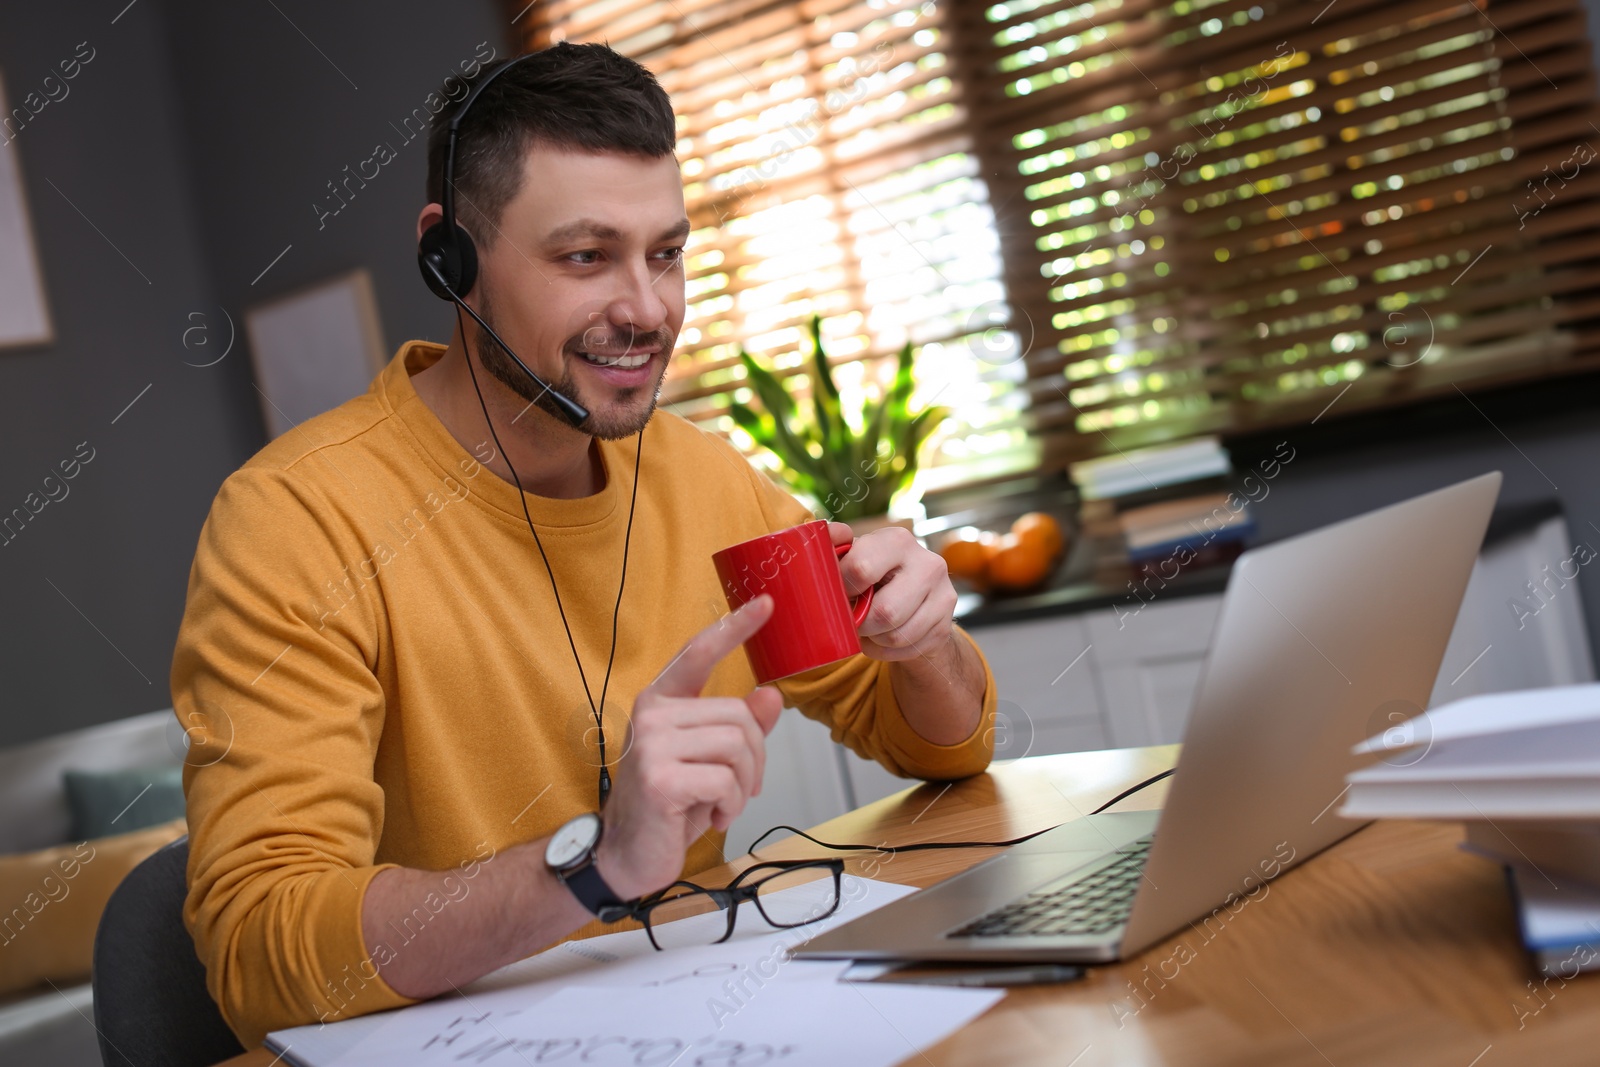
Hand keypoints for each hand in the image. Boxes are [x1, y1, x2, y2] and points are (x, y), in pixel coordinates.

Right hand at [595, 595, 783, 901]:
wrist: (625, 858)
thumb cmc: (667, 808)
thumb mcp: (708, 763)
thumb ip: (738, 729)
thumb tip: (772, 696)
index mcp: (660, 702)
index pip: (699, 653)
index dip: (734, 627)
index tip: (766, 603)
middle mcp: (652, 715)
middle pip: (738, 715)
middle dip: (754, 758)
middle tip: (740, 788)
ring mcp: (652, 745)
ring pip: (737, 746)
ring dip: (743, 784)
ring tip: (722, 803)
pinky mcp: (660, 779)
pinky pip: (726, 780)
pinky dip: (731, 805)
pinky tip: (713, 816)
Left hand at [829, 521, 957, 661]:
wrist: (912, 600)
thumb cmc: (873, 576)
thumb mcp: (853, 556)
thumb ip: (834, 548)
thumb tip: (821, 537)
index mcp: (898, 541)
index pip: (861, 569)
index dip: (842, 589)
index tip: (838, 594)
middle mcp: (927, 564)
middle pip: (884, 612)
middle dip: (861, 623)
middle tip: (853, 619)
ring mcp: (943, 595)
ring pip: (896, 635)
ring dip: (874, 638)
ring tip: (869, 628)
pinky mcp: (946, 625)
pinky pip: (907, 650)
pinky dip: (886, 651)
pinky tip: (883, 638)